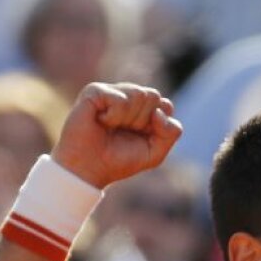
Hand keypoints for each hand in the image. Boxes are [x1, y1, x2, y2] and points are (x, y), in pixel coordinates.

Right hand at [51, 83, 182, 188]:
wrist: (88, 169)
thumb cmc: (119, 160)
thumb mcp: (155, 153)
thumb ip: (171, 132)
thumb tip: (159, 111)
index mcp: (145, 109)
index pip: (166, 105)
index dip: (157, 125)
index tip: (140, 137)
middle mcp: (129, 97)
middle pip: (154, 96)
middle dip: (142, 120)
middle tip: (123, 131)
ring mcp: (112, 92)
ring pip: (139, 94)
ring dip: (128, 118)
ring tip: (111, 126)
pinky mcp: (95, 91)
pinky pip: (120, 99)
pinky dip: (113, 116)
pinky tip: (101, 121)